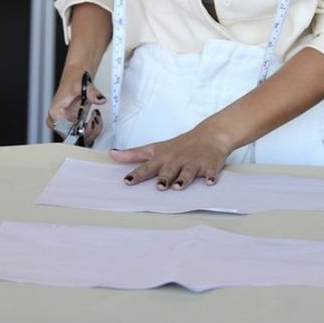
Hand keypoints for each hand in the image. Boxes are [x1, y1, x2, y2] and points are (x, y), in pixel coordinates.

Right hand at [47, 69, 105, 145]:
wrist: (75, 76)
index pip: (70, 132)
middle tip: (96, 117)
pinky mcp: (68, 126)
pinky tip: (94, 119)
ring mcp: (61, 125)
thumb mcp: (84, 84)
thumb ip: (92, 93)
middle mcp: (55, 121)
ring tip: (95, 116)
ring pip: (79, 139)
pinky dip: (91, 130)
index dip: (85, 129)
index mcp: (55, 113)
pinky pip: (80, 135)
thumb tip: (100, 100)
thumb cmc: (76, 79)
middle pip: (74, 138)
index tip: (92, 119)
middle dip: (90, 130)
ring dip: (92, 130)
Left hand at [109, 130, 229, 189]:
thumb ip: (134, 154)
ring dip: (184, 178)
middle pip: (169, 170)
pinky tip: (210, 181)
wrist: (209, 135)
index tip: (128, 181)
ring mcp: (193, 163)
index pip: (148, 167)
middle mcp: (177, 160)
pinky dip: (211, 176)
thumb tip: (112, 154)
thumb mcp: (155, 148)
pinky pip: (211, 172)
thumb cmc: (179, 145)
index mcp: (163, 158)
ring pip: (188, 172)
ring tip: (178, 186)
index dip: (137, 174)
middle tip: (159, 186)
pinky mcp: (209, 165)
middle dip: (164, 178)